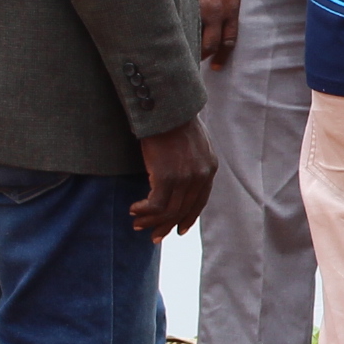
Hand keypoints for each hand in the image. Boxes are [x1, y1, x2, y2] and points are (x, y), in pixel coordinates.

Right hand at [131, 116, 216, 239]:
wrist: (166, 107)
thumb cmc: (173, 119)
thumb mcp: (192, 141)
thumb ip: (192, 159)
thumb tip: (181, 173)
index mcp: (209, 168)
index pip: (200, 202)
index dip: (189, 218)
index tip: (179, 230)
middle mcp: (201, 176)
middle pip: (183, 210)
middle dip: (166, 226)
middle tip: (153, 236)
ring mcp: (185, 178)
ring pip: (168, 212)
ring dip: (151, 221)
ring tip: (137, 223)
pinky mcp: (167, 177)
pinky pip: (155, 205)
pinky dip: (144, 211)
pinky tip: (134, 209)